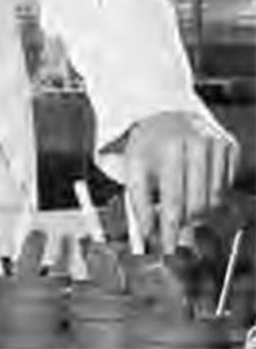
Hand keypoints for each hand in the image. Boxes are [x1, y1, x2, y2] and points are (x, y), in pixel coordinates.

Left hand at [124, 111, 237, 253]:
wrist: (165, 113)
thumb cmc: (147, 146)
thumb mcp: (133, 169)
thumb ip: (139, 204)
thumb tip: (148, 237)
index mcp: (166, 149)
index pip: (173, 202)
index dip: (171, 230)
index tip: (169, 250)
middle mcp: (195, 144)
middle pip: (198, 205)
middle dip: (187, 225)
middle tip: (178, 235)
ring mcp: (216, 144)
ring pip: (215, 200)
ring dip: (200, 210)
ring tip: (184, 203)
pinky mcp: (230, 145)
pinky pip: (227, 186)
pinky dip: (213, 194)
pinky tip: (197, 183)